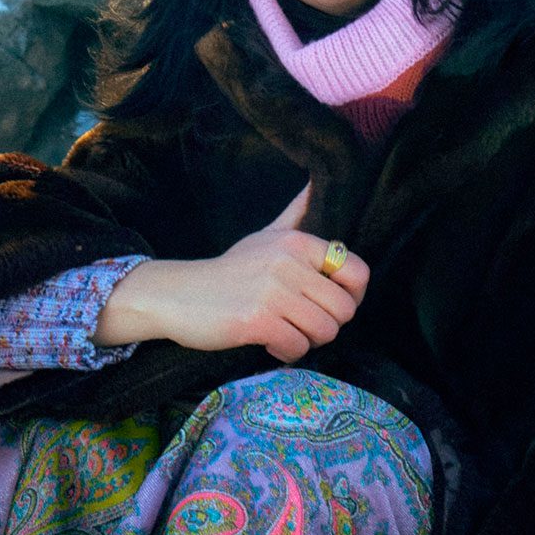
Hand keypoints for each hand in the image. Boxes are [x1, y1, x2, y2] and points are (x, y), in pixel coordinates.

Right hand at [93, 182, 370, 362]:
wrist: (178, 295)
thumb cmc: (229, 271)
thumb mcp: (264, 236)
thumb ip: (295, 214)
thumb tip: (315, 182)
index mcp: (296, 241)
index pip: (357, 271)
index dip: (352, 295)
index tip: (330, 304)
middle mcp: (288, 262)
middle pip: (344, 309)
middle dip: (327, 324)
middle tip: (301, 323)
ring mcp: (272, 291)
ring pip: (324, 331)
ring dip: (307, 341)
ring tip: (285, 332)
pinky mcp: (256, 320)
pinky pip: (297, 347)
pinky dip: (287, 352)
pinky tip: (269, 342)